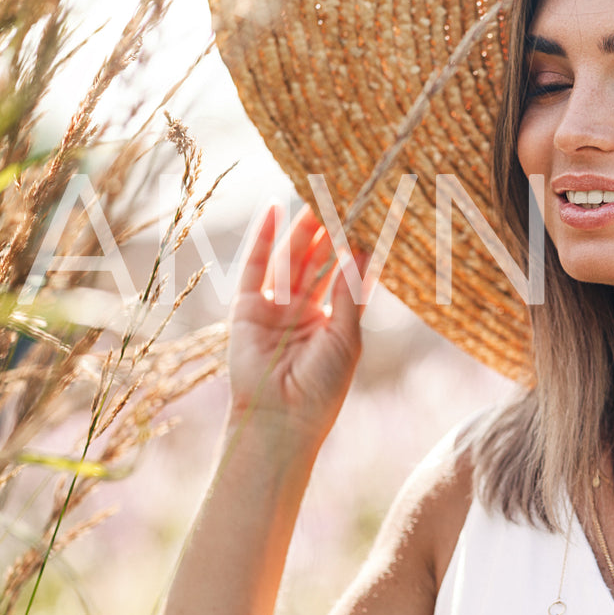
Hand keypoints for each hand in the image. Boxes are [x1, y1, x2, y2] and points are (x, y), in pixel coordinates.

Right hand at [227, 203, 370, 449]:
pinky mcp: (247, 309)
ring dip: (301, 229)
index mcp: (331, 320)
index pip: (343, 274)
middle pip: (316, 261)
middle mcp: (302, 310)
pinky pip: (255, 268)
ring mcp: (274, 308)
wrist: (279, 419)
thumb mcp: (345, 337)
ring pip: (290, 260)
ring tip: (315, 195)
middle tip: (341, 195)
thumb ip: (349, 292)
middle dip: (328, 231)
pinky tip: (275, 211)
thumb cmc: (321, 387)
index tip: (367, 216)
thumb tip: (360, 249)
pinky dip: (263, 239)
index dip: (352, 246)